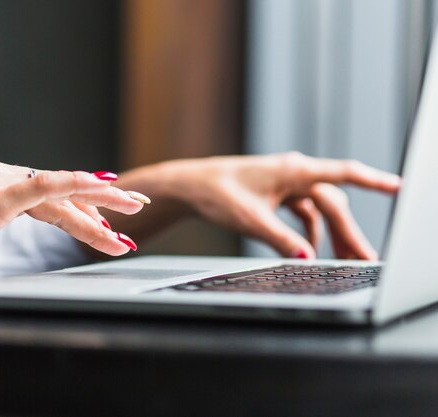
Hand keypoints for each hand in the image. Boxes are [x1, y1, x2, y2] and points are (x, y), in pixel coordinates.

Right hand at [0, 160, 145, 285]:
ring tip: (130, 226)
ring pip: (62, 193)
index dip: (82, 207)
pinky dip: (78, 188)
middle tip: (136, 207)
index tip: (106, 219)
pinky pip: (47, 187)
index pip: (50, 194)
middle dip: (103, 202)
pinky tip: (105, 192)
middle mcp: (0, 174)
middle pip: (63, 190)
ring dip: (100, 211)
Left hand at [163, 153, 399, 258]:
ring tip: (343, 260)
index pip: (343, 174)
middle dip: (349, 232)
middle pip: (333, 203)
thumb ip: (282, 240)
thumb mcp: (251, 221)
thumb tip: (307, 258)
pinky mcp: (276, 193)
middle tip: (364, 259)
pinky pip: (303, 212)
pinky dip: (309, 230)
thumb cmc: (217, 194)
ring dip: (331, 234)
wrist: (191, 186)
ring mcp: (285, 183)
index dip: (373, 181)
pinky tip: (310, 250)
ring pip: (319, 209)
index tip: (397, 188)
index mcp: (293, 171)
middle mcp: (293, 173)